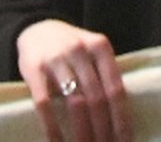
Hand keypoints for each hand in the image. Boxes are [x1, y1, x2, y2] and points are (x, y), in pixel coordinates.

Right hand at [16, 19, 130, 141]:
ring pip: (75, 103)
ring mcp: (56, 59)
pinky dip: (52, 127)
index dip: (121, 119)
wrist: (36, 29)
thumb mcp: (92, 51)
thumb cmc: (72, 48)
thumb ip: (105, 75)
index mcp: (100, 47)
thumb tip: (121, 118)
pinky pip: (45, 104)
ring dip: (83, 132)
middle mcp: (80, 50)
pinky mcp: (34, 69)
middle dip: (103, 130)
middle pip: (97, 99)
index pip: (115, 89)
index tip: (125, 141)